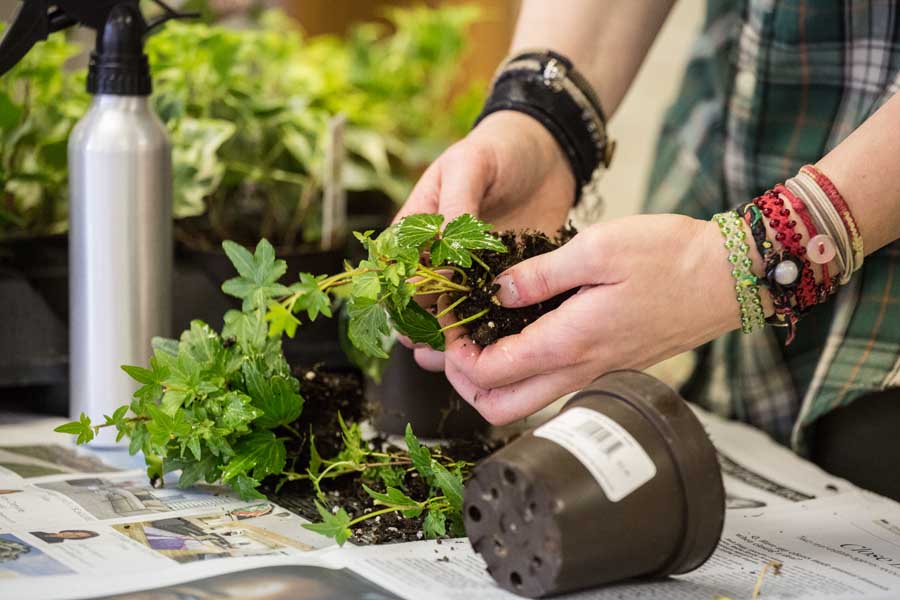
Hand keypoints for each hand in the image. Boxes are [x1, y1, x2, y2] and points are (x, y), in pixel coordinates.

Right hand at [395, 110, 574, 369]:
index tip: (413, 311)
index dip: (399, 295)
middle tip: (434, 346)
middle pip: (419, 304)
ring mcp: (471, 275)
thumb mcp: (469, 166)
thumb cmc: (497, 150)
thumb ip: (454, 206)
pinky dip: (492, 331)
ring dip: (451, 340)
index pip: (396, 271)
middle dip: (422, 328)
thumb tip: (444, 252)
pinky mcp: (504, 283)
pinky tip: (498, 347)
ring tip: (459, 358)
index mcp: (417, 230)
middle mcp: (438, 259)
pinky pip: (492, 313)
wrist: (547, 153)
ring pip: (451, 317)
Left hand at [437, 214, 745, 424]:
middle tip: (451, 348)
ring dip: (490, 381)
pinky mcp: (606, 365)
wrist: (728, 278)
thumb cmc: (670, 258)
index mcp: (570, 342)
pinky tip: (515, 334)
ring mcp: (594, 373)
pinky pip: (550, 384)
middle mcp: (579, 369)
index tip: (446, 326)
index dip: (456, 357)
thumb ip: (539, 274)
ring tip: (472, 340)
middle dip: (464, 384)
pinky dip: (521, 372)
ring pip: (525, 402)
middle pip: (500, 408)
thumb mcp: (596, 249)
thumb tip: (496, 290)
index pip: (490, 374)